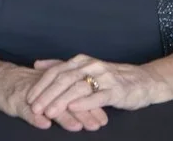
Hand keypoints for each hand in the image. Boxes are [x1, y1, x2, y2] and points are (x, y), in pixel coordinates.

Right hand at [0, 64, 108, 130]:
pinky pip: (26, 110)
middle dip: (83, 113)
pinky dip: (35, 117)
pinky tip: (44, 124)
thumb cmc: (27, 87)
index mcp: (56, 85)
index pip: (77, 95)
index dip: (90, 107)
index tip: (103, 119)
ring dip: (63, 116)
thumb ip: (66, 98)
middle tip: (96, 125)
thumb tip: (89, 108)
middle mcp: (47, 88)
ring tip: (76, 126)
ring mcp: (32, 95)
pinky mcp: (16, 100)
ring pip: (49, 105)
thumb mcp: (48, 90)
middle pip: (68, 100)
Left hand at [28, 54, 159, 116]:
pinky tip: (74, 108)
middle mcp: (91, 66)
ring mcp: (104, 77)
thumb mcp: (85, 69)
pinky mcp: (116, 90)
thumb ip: (62, 66)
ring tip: (49, 112)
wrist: (143, 81)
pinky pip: (98, 96)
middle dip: (47, 94)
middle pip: (64, 79)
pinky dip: (84, 102)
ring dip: (62, 100)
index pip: (56, 71)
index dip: (41, 85)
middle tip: (35, 108)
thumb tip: (38, 64)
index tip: (29, 98)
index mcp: (81, 61)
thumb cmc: (111, 77)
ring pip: (78, 88)